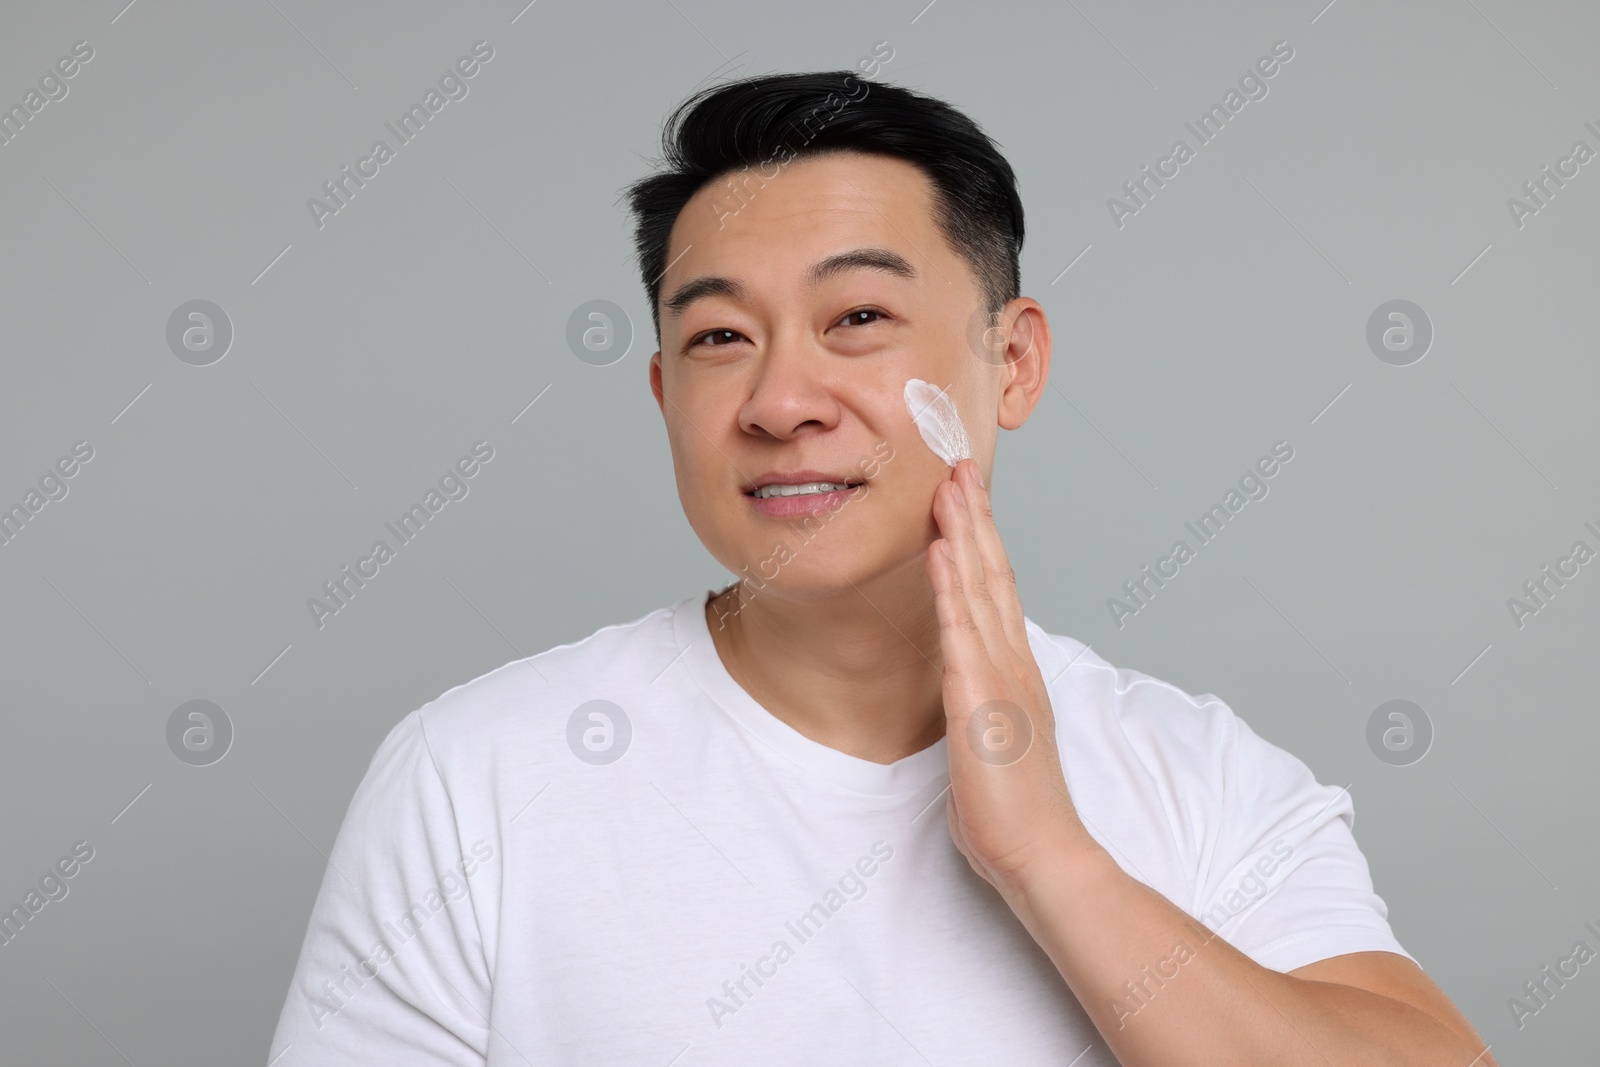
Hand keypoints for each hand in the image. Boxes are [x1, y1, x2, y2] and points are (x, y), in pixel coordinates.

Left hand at [925, 458, 1100, 908]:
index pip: (998, 589)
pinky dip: (950, 587)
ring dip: (964, 531)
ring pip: (981, 588)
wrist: (1041, 852)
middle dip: (974, 515)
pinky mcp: (982, 701)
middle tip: (959, 464)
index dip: (982, 539)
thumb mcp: (995, 738)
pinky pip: (962, 633)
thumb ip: (983, 701)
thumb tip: (963, 681)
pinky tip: (940, 550)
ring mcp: (1001, 677)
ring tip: (949, 484)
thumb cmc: (1013, 806)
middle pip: (994, 572)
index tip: (966, 497)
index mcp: (1015, 669)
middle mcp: (1013, 662)